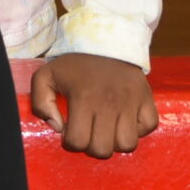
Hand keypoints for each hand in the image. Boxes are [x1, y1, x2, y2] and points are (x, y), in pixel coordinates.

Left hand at [29, 55, 159, 157]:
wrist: (105, 39)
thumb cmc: (74, 63)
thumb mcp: (45, 76)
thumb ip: (40, 103)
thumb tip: (58, 127)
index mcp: (83, 98)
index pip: (78, 142)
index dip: (71, 142)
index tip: (71, 129)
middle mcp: (109, 103)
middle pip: (103, 150)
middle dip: (92, 146)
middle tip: (89, 131)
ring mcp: (131, 102)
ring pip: (127, 144)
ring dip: (116, 142)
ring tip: (108, 129)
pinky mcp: (147, 98)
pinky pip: (148, 127)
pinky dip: (138, 129)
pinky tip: (126, 121)